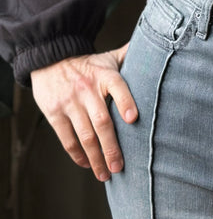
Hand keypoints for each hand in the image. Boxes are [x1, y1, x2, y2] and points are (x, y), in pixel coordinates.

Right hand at [30, 44, 136, 181]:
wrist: (50, 59)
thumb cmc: (88, 64)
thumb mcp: (109, 57)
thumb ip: (130, 56)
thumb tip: (156, 44)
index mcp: (104, 75)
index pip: (118, 87)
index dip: (126, 102)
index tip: (133, 119)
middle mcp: (87, 89)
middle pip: (101, 121)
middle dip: (111, 147)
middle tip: (120, 166)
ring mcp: (70, 103)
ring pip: (84, 136)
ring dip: (95, 158)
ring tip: (106, 174)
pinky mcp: (54, 114)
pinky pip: (67, 139)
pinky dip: (77, 155)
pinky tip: (87, 164)